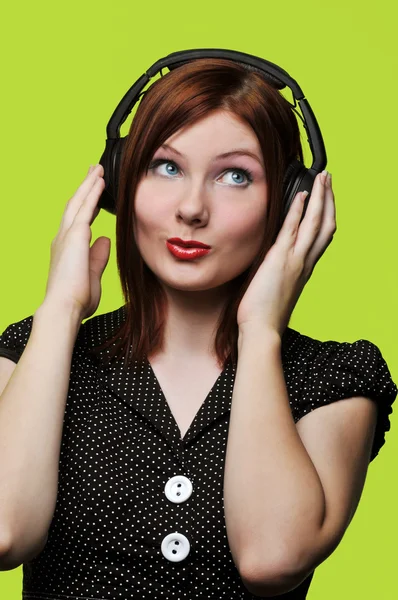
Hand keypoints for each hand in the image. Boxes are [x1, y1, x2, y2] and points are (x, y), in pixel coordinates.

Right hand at [43, 164, 110, 320]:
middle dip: (85, 187)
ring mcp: (67, 235)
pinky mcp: (75, 236)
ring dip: (88, 184)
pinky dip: (93, 193)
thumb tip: (105, 240)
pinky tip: (100, 181)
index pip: (78, 219)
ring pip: (78, 202)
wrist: (65, 308)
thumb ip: (98, 256)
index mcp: (67, 248)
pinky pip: (86, 209)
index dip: (86, 204)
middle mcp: (63, 238)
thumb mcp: (93, 275)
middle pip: (75, 205)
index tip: (94, 192)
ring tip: (98, 169)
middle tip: (94, 171)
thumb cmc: (77, 298)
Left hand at [236, 171, 335, 335]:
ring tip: (323, 178)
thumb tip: (270, 262)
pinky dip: (299, 210)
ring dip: (321, 197)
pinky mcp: (281, 259)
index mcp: (304, 269)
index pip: (321, 237)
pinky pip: (293, 229)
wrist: (262, 329)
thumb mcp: (276, 288)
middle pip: (326, 225)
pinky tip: (302, 195)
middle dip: (329, 200)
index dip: (326, 216)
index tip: (325, 201)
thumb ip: (278, 271)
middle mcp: (305, 262)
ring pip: (316, 222)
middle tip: (329, 180)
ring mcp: (295, 260)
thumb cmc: (263, 314)